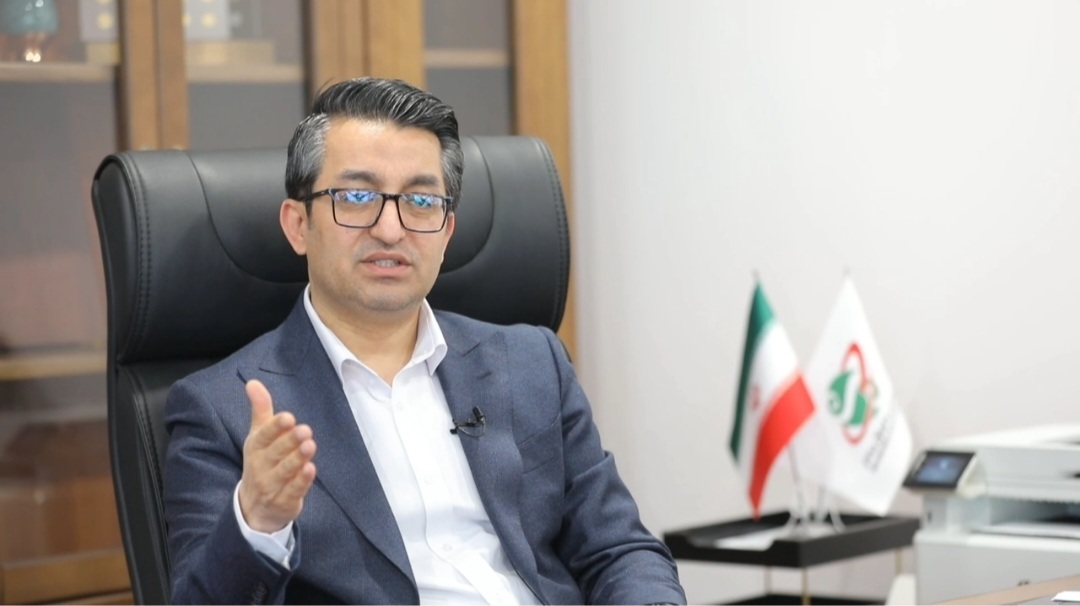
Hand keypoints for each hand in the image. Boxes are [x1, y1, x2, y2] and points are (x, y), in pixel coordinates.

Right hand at [238, 379, 316, 532]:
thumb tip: (253, 382)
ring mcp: (271, 485)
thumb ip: (260, 409)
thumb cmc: (261, 462)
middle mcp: (261, 466)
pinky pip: (292, 490)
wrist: (254, 506)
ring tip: (310, 445)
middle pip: (276, 452)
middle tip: (305, 430)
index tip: (288, 417)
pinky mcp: (284, 500)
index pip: (264, 436)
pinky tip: (311, 469)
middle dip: (290, 441)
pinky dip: (301, 481)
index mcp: (255, 447)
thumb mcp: (258, 436)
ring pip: (285, 471)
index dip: (275, 427)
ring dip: (297, 459)